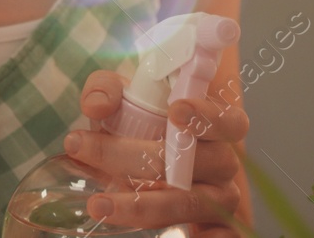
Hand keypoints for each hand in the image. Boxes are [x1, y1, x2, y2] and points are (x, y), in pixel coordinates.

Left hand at [63, 69, 250, 237]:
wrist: (140, 164)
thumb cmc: (139, 124)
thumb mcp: (120, 99)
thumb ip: (106, 90)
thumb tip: (95, 105)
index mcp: (215, 126)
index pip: (229, 120)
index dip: (207, 116)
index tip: (175, 111)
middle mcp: (223, 163)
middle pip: (196, 162)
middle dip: (137, 157)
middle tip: (84, 148)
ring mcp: (220, 199)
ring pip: (189, 203)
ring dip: (141, 204)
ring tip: (98, 204)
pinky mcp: (215, 229)